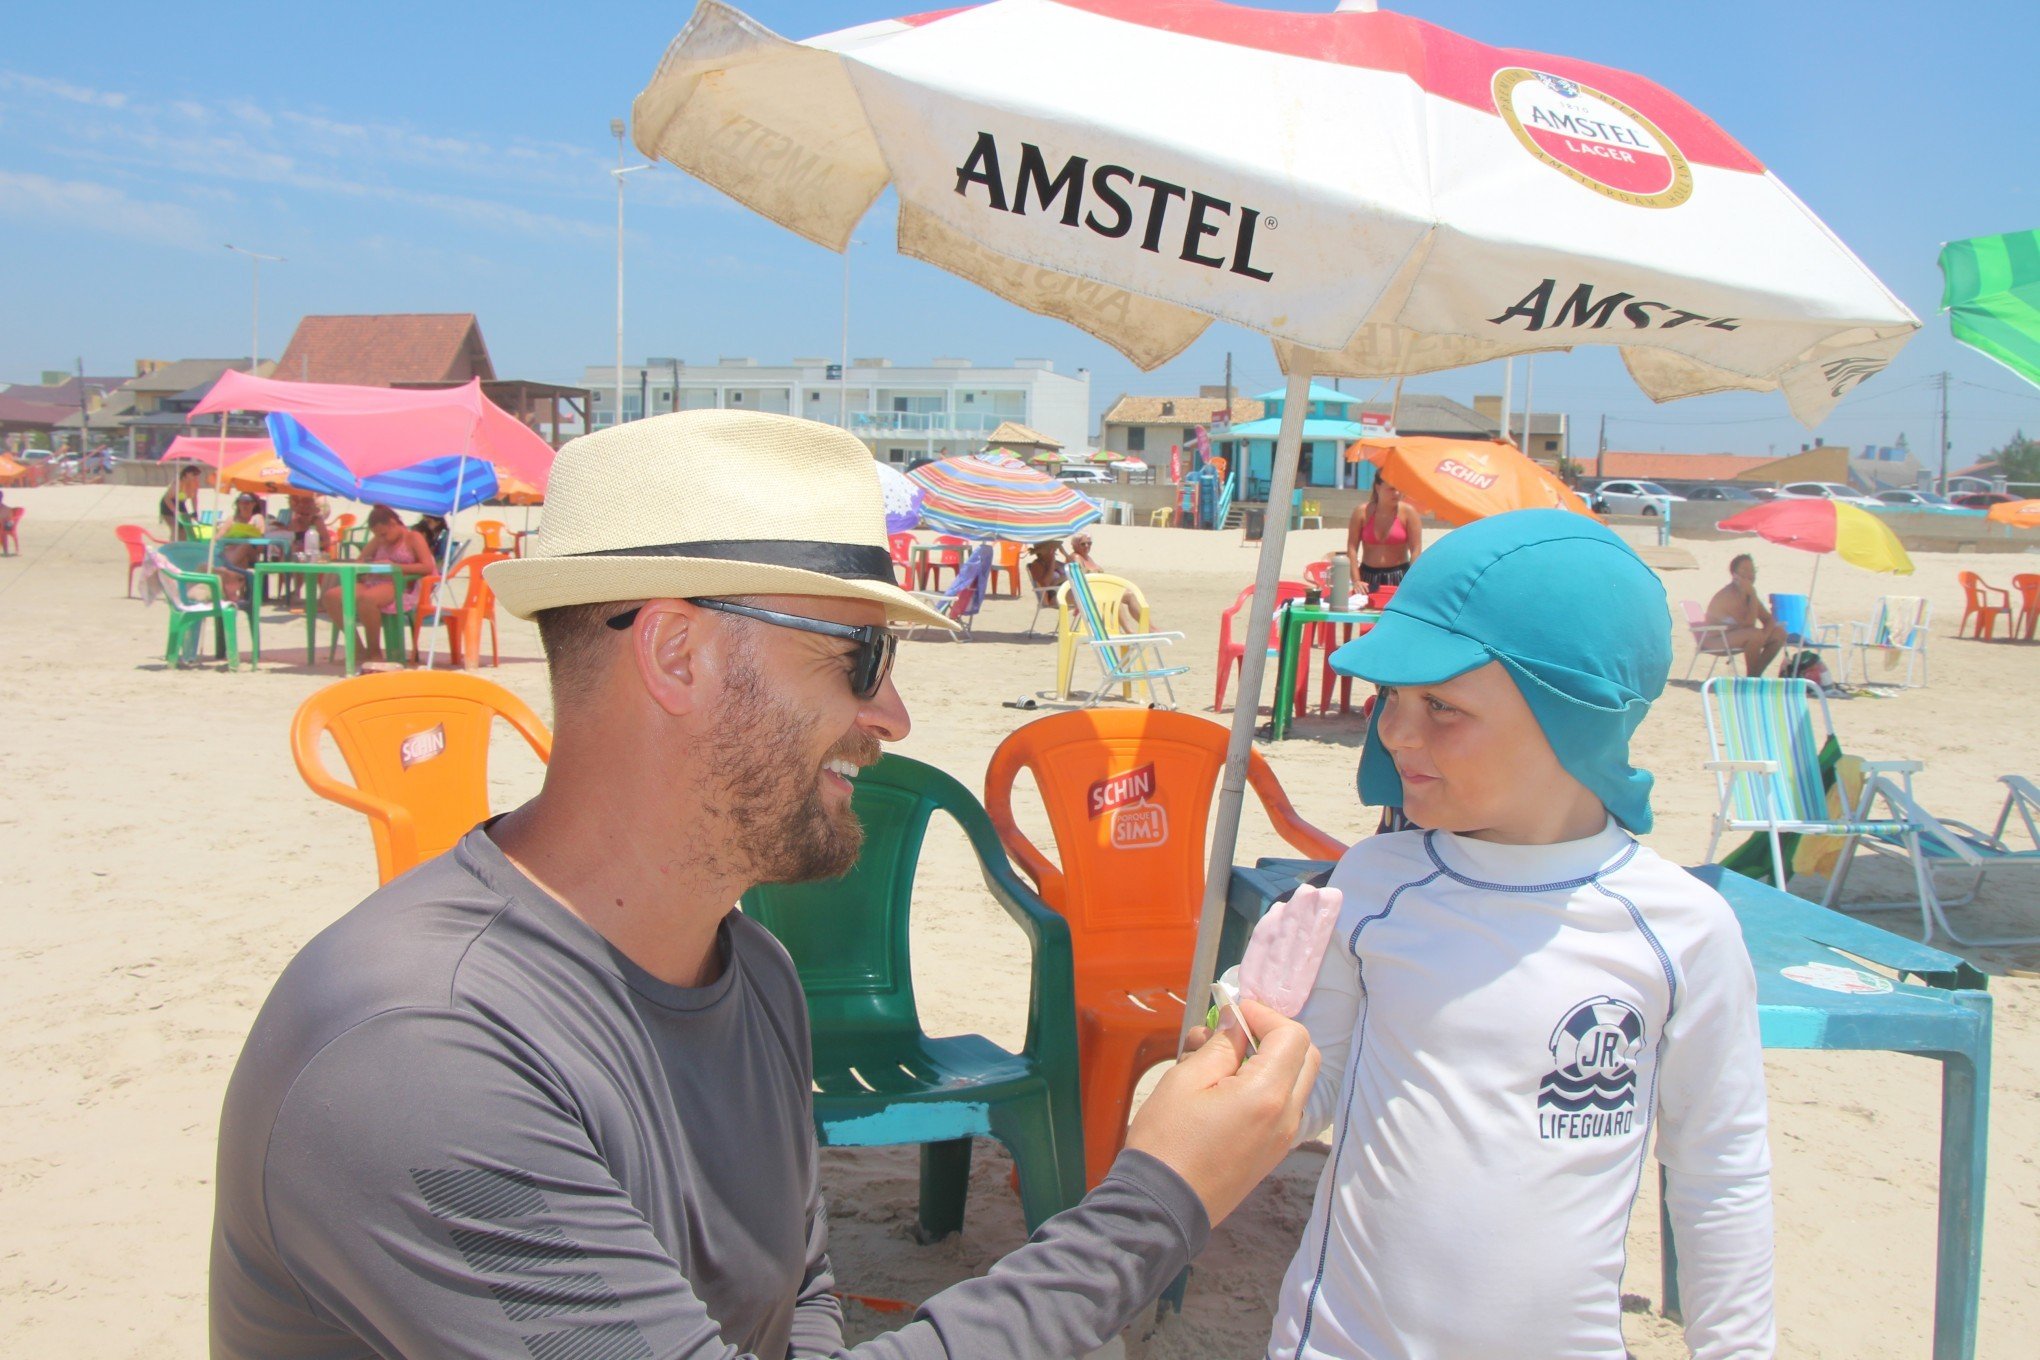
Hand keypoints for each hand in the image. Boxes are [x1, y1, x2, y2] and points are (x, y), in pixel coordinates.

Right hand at [1123, 1000, 1318, 1224]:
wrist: (1163, 1206)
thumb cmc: (1167, 1142)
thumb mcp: (1185, 1081)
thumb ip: (1219, 1046)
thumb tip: (1236, 1022)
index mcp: (1268, 1095)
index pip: (1292, 1036)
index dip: (1265, 1015)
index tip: (1234, 1013)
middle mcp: (1287, 1117)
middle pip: (1305, 1057)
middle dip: (1274, 1036)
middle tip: (1234, 1032)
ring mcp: (1283, 1138)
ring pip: (1295, 1082)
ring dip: (1268, 1061)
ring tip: (1217, 1062)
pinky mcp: (1272, 1153)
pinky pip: (1283, 1107)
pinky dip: (1265, 1087)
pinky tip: (1223, 1089)